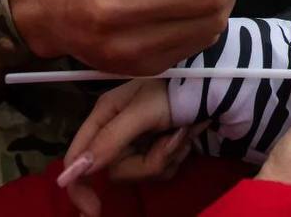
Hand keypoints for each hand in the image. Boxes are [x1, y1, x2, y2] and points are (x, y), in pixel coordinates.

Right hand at [59, 78, 206, 216]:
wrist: (212, 85)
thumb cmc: (174, 89)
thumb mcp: (142, 112)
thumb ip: (110, 139)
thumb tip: (77, 170)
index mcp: (104, 115)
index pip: (77, 157)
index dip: (79, 185)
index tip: (94, 210)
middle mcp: (116, 129)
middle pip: (116, 171)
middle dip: (147, 162)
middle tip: (171, 140)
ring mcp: (137, 140)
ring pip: (141, 172)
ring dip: (167, 157)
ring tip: (183, 132)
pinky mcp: (156, 148)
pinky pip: (160, 169)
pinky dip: (176, 156)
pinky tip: (187, 135)